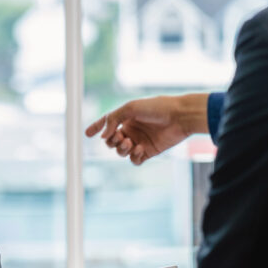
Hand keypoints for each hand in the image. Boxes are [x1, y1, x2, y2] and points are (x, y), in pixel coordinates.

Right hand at [84, 94, 208, 164]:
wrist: (180, 116)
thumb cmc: (157, 107)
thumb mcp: (130, 108)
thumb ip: (112, 120)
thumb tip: (103, 137)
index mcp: (126, 118)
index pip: (106, 124)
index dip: (96, 128)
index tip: (87, 133)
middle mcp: (131, 130)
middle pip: (111, 142)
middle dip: (111, 141)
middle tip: (120, 137)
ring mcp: (139, 141)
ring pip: (121, 152)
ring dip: (121, 149)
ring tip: (130, 143)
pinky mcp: (149, 152)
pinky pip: (135, 160)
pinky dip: (134, 156)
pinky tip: (140, 149)